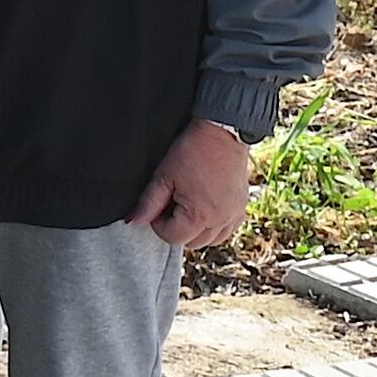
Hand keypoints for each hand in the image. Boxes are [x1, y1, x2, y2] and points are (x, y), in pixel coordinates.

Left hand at [129, 118, 250, 250]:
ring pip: (211, 240)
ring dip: (196, 231)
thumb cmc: (191, 152)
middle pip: (192, 243)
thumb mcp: (163, 176)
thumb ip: (148, 203)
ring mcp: (234, 215)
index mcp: (200, 215)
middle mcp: (221, 220)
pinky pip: (227, 230)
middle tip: (171, 204)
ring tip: (187, 207)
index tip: (158, 205)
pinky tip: (204, 209)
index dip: (159, 224)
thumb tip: (133, 222)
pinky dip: (214, 226)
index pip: (173, 237)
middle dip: (177, 229)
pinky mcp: (242, 208)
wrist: (222, 133)